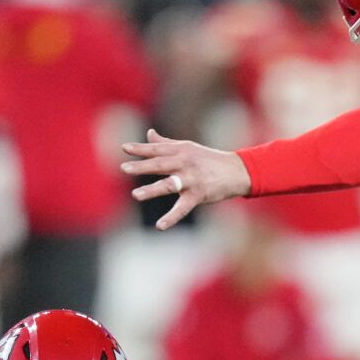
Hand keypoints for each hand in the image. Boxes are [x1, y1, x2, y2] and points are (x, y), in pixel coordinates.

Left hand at [122, 128, 252, 229]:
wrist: (236, 171)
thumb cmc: (208, 159)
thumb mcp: (188, 148)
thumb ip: (166, 143)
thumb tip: (149, 133)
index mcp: (181, 150)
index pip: (157, 149)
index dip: (140, 149)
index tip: (124, 148)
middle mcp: (185, 163)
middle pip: (160, 165)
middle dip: (141, 166)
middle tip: (124, 168)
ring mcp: (192, 180)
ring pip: (169, 185)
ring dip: (152, 190)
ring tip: (136, 194)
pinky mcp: (198, 195)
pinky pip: (182, 208)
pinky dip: (172, 217)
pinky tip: (159, 226)